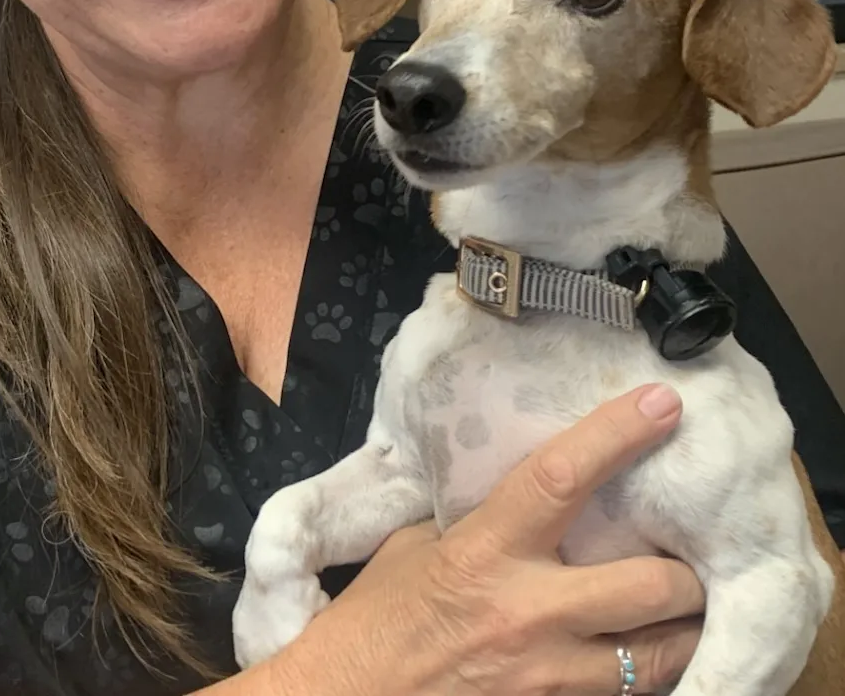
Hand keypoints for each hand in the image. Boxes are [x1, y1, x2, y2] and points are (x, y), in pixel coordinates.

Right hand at [272, 384, 703, 695]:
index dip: (616, 435)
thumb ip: (483, 520)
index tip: (662, 404)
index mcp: (486, 551)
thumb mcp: (419, 547)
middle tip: (693, 553)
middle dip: (687, 572)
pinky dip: (644, 676)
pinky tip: (647, 656)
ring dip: (683, 631)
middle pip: (651, 587)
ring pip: (658, 657)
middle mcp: (528, 615)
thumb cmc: (379, 618)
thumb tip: (536, 491)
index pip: (561, 477)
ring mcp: (547, 679)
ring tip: (691, 608)